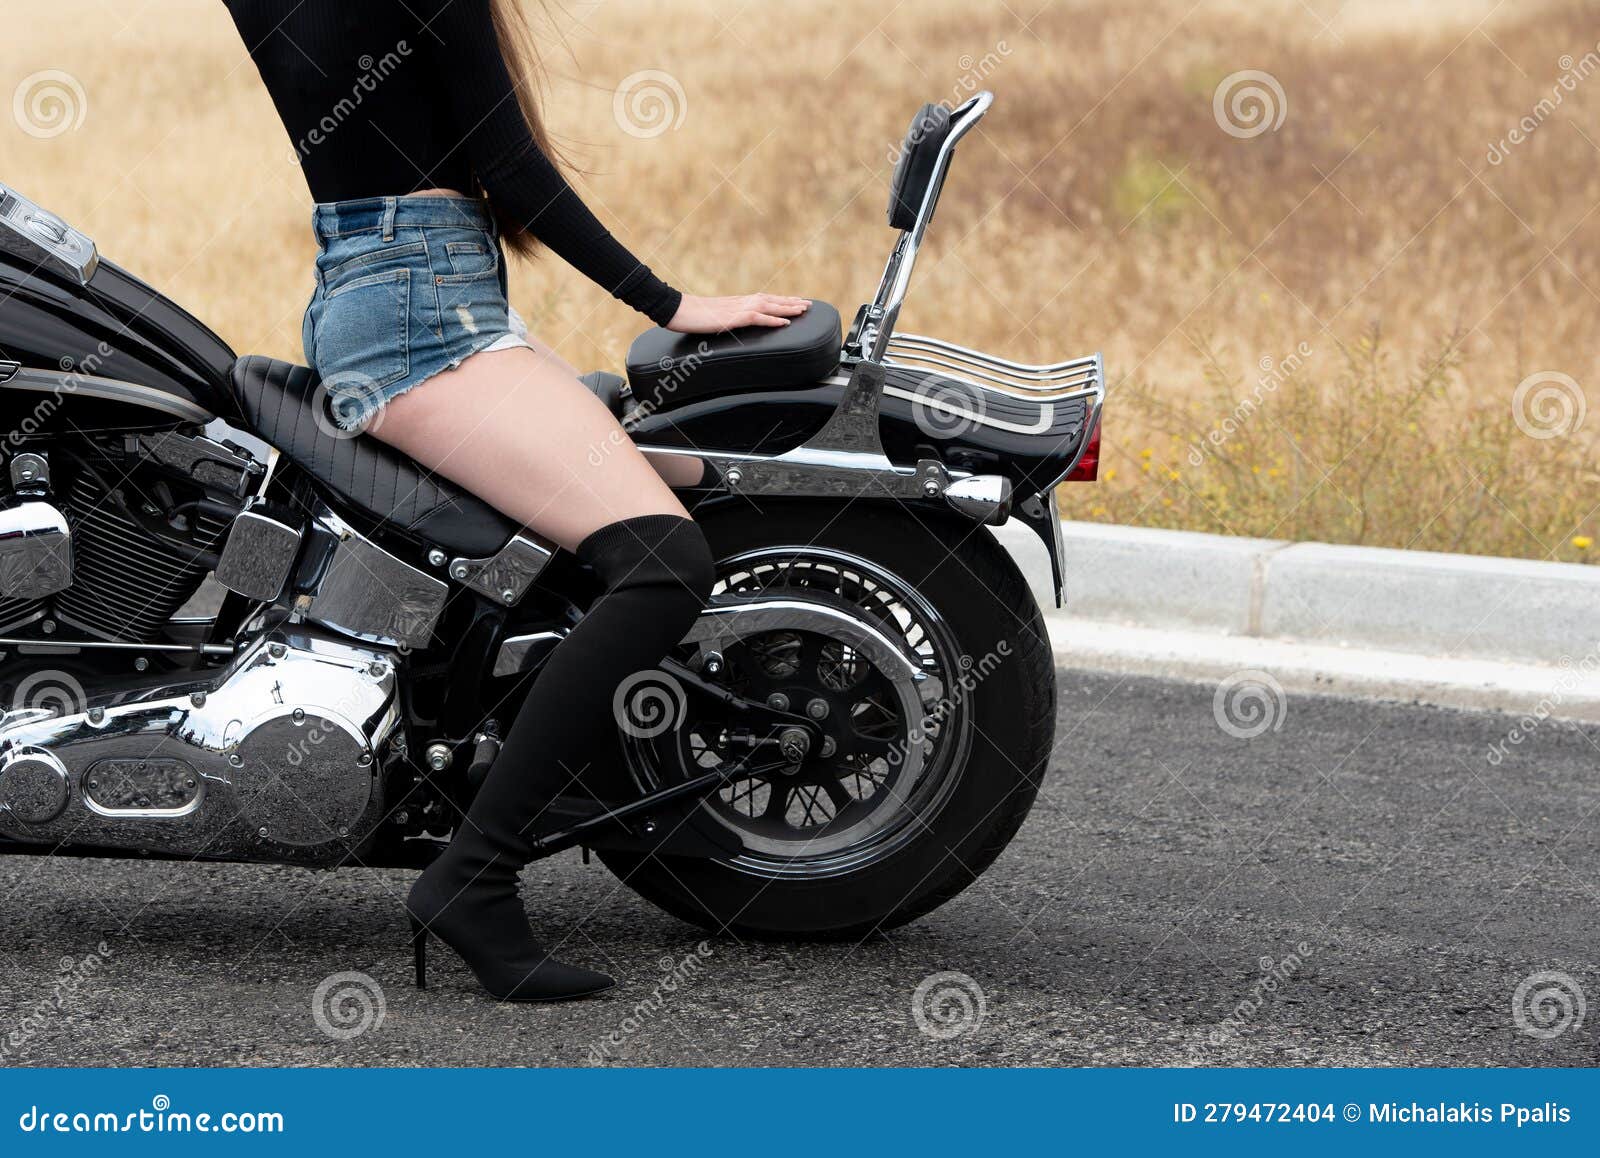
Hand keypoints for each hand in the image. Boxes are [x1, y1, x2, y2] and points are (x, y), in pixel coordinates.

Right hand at [665, 293, 810, 333]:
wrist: (676, 310)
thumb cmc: (691, 316)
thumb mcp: (713, 318)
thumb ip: (726, 320)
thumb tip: (732, 325)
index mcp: (736, 302)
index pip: (764, 299)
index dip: (781, 300)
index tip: (795, 302)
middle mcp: (740, 301)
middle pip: (771, 300)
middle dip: (791, 302)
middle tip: (808, 305)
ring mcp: (737, 308)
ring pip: (768, 305)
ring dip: (787, 307)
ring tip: (803, 310)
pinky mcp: (732, 317)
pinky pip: (757, 317)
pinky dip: (772, 319)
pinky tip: (784, 322)